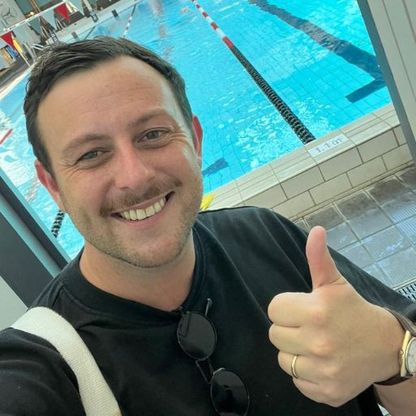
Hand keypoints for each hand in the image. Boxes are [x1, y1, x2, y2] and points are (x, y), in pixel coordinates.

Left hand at [268, 226, 402, 406]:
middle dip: (289, 328)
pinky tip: (322, 363)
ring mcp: (323, 371)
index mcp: (316, 311)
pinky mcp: (327, 392)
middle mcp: (318, 342)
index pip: (274, 309)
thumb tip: (315, 230)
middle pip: (274, 334)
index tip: (302, 309)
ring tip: (315, 344)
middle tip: (309, 326)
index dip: (286, 307)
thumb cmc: (354, 310)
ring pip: (283, 359)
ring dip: (295, 352)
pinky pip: (297, 381)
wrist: (386, 347)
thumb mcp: (335, 283)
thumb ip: (319, 258)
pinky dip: (306, 374)